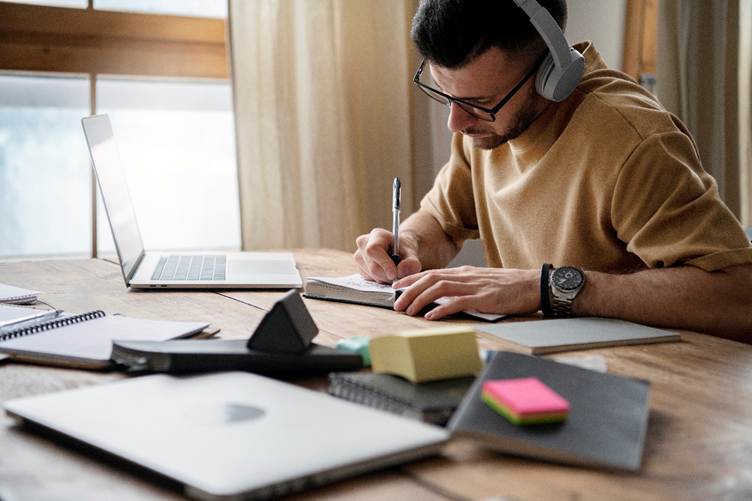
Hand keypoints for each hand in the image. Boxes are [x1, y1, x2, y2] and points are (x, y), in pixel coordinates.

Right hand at [354, 228, 420, 282]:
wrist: (400, 252)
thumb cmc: (405, 250)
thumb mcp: (412, 254)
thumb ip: (411, 262)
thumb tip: (401, 271)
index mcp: (376, 235)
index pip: (373, 250)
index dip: (384, 264)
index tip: (395, 274)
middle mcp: (363, 244)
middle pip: (372, 267)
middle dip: (387, 276)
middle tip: (399, 276)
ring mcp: (359, 256)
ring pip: (371, 275)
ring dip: (384, 279)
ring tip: (394, 272)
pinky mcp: (360, 267)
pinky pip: (369, 280)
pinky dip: (380, 280)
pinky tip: (386, 273)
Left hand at [392, 266, 539, 319]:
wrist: (534, 284)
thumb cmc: (510, 287)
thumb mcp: (482, 282)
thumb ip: (464, 286)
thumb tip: (445, 297)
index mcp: (464, 273)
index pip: (431, 273)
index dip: (411, 279)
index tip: (396, 287)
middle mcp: (466, 276)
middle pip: (430, 279)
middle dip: (409, 291)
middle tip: (396, 303)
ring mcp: (475, 286)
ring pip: (439, 289)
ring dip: (420, 299)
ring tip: (408, 310)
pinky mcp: (484, 298)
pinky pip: (458, 302)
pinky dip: (441, 308)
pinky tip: (431, 316)